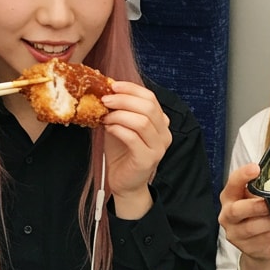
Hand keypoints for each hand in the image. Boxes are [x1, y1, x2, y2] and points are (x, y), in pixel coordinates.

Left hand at [99, 81, 171, 217]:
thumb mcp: (120, 126)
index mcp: (160, 122)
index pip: (150, 97)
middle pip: (148, 107)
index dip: (131, 89)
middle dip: (124, 99)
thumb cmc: (122, 154)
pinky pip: (133, 138)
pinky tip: (108, 129)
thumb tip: (105, 90)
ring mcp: (158, 148)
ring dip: (119, 115)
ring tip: (105, 117)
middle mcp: (164, 134)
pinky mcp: (148, 159)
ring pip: (142, 121)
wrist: (125, 183)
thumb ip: (119, 110)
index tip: (112, 85)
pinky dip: (118, 129)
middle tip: (105, 99)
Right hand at [219, 162, 269, 262]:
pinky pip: (262, 239)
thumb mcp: (258, 198)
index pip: (233, 182)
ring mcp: (234, 232)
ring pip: (251, 227)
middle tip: (268, 203)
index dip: (243, 175)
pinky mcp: (245, 247)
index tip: (256, 168)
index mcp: (230, 196)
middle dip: (255, 206)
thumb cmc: (259, 215)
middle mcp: (228, 214)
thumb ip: (267, 189)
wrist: (258, 244)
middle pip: (236, 210)